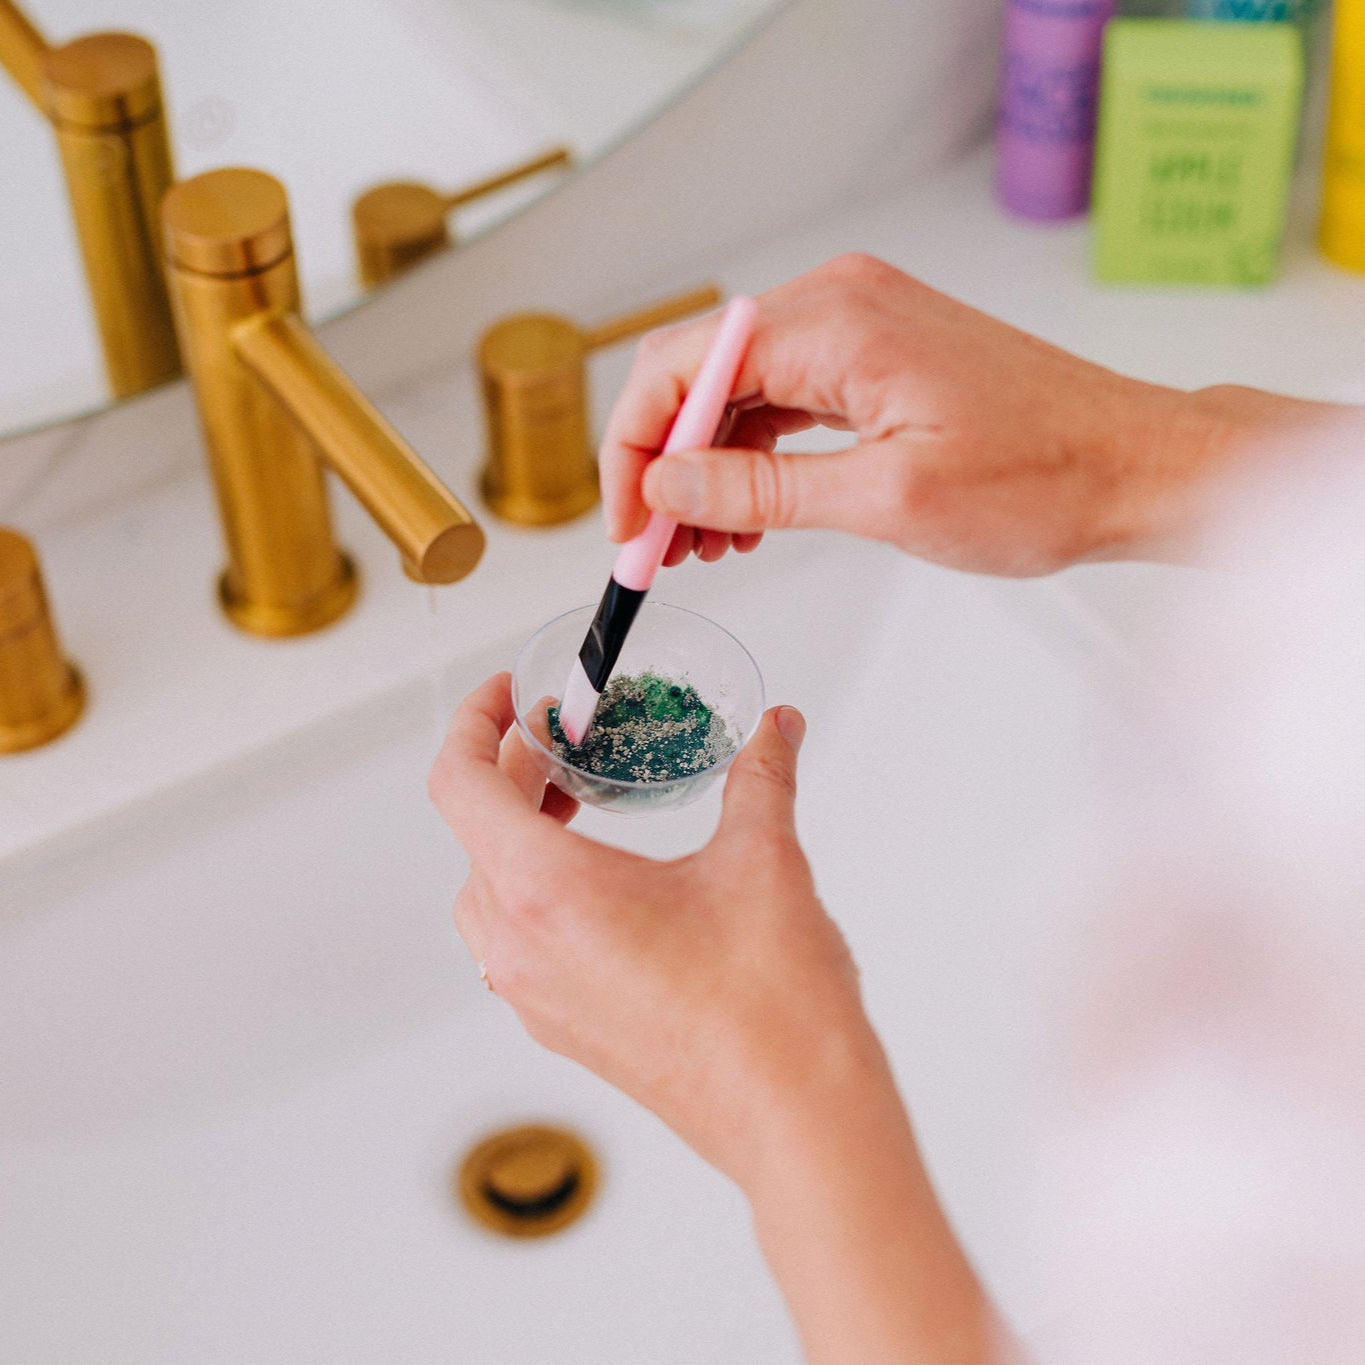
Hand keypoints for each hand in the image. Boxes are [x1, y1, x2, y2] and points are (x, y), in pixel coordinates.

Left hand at [429, 674, 1007, 1361]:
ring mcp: (537, 997)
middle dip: (515, 772)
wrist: (795, 1118)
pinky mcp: (564, 1029)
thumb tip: (776, 730)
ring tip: (579, 806)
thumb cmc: (772, 1006)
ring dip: (517, 835)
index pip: (460, 784)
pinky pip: (515, 942)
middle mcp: (523, 948)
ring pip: (487, 893)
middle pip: (474, 833)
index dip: (472, 723)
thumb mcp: (764, 860)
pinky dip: (535, 890)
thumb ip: (762, 777)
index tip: (508, 695)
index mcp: (548, 891)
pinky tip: (605, 880)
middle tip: (570, 740)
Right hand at [601, 252, 1235, 576]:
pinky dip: (755, 453)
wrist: (1133, 464)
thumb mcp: (887, 500)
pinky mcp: (877, 351)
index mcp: (836, 321)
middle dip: (666, 463)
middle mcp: (839, 301)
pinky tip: (747, 514)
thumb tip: (668, 489)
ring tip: (703, 545)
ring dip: (708, 465)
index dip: (637, 451)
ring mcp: (859, 321)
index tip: (628, 525)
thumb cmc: (1042, 479)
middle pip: (700, 372)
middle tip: (657, 547)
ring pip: (737, 388)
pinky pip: (784, 394)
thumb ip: (762, 490)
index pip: (683, 368)